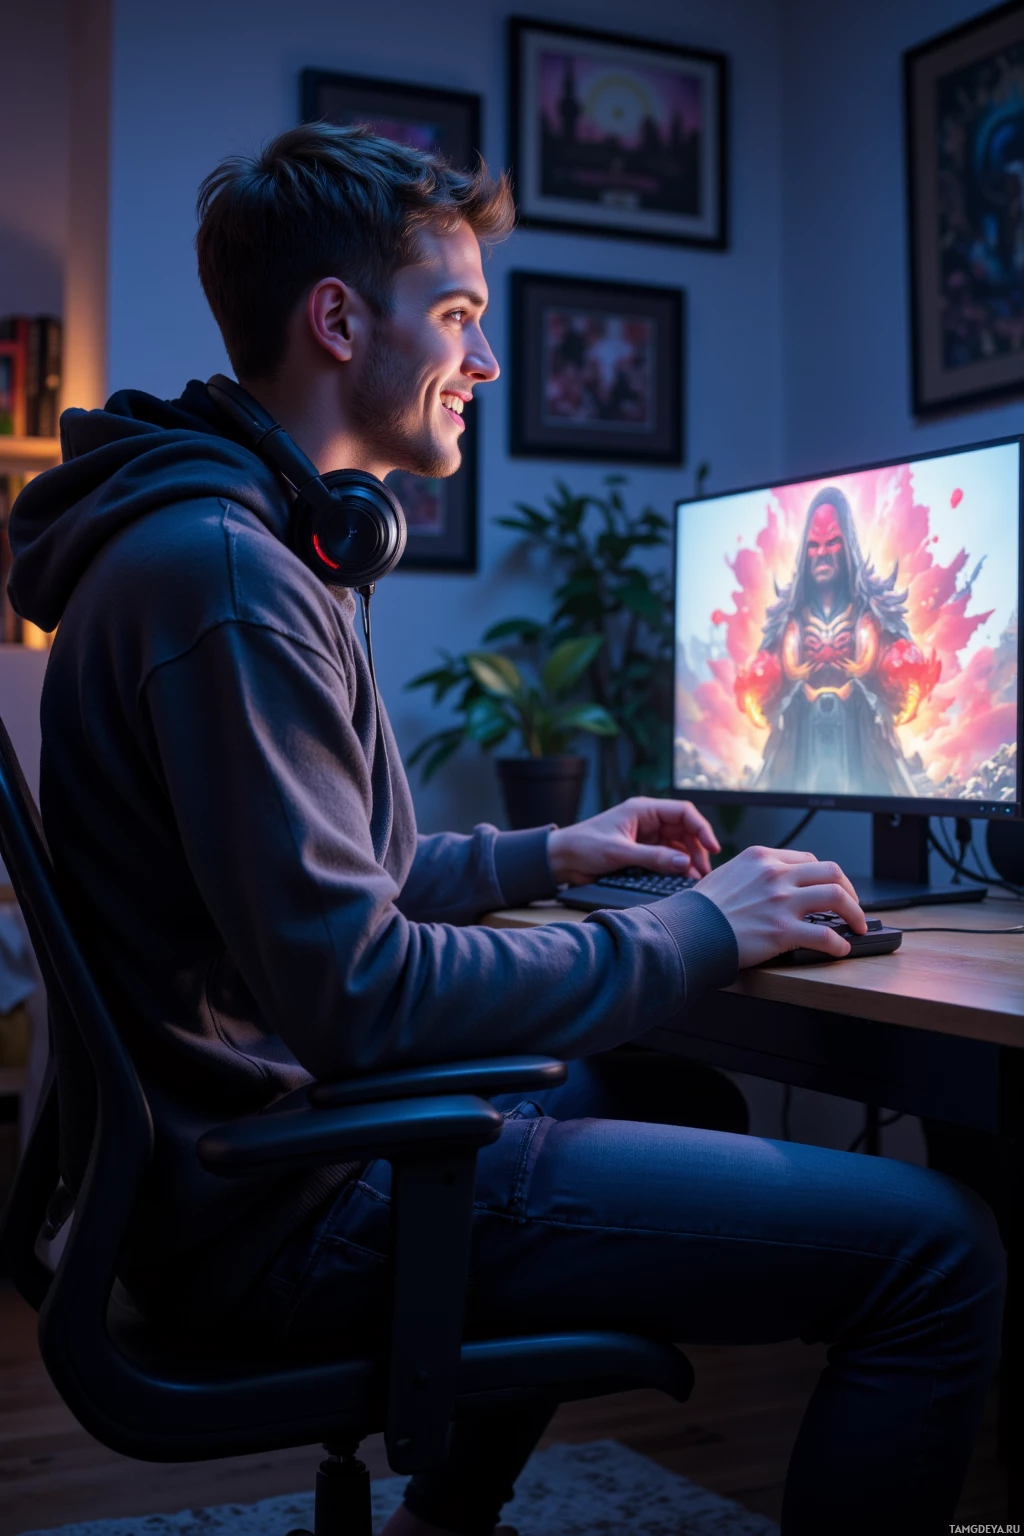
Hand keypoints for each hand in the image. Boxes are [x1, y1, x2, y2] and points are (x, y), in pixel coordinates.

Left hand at [547, 797, 719, 886]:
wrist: (561, 859)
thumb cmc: (584, 846)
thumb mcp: (619, 852)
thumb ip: (652, 857)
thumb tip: (684, 864)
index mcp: (643, 810)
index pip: (683, 812)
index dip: (701, 828)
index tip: (712, 847)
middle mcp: (648, 820)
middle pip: (684, 830)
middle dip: (697, 849)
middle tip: (703, 872)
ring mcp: (646, 836)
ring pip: (678, 845)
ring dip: (688, 860)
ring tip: (695, 879)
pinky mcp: (641, 852)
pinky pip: (666, 857)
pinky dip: (675, 867)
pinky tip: (681, 879)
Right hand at [694, 846, 866, 966]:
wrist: (688, 931)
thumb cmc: (701, 908)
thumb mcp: (726, 874)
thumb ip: (751, 874)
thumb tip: (767, 883)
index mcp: (762, 858)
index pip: (808, 859)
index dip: (825, 875)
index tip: (829, 886)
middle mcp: (775, 875)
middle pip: (831, 872)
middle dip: (849, 890)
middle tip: (853, 905)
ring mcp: (781, 902)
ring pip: (837, 897)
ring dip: (856, 913)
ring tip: (859, 926)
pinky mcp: (783, 931)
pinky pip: (825, 935)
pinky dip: (839, 943)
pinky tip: (840, 949)